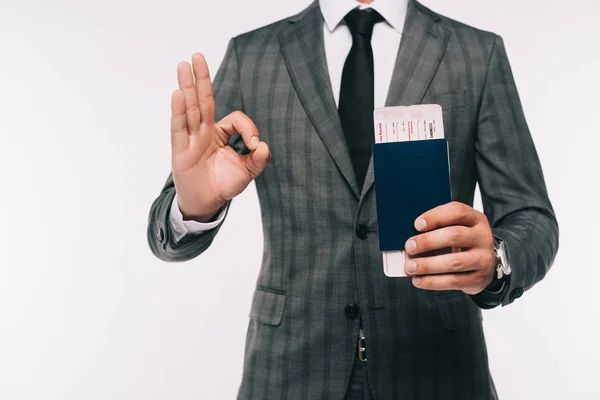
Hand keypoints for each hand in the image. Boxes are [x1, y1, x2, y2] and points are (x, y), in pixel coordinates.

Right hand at [171, 53, 270, 221]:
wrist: (207, 203)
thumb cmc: (224, 184)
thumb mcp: (248, 171)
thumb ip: (259, 159)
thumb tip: (264, 146)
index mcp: (220, 134)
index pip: (234, 119)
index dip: (248, 128)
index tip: (255, 144)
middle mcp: (203, 132)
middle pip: (203, 100)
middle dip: (201, 78)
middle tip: (197, 55)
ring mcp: (190, 139)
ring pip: (189, 109)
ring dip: (187, 86)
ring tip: (183, 65)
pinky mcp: (180, 151)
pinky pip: (179, 128)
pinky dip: (179, 112)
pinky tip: (178, 94)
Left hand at [403, 202, 495, 294]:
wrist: (485, 263)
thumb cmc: (464, 242)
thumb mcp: (457, 227)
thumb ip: (438, 226)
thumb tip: (411, 236)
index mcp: (475, 219)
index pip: (457, 212)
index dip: (435, 217)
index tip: (417, 224)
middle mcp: (482, 237)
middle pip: (454, 236)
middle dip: (427, 241)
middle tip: (410, 247)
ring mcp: (482, 259)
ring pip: (454, 262)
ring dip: (427, 265)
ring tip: (410, 267)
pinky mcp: (478, 279)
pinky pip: (454, 281)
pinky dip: (433, 282)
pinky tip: (419, 280)